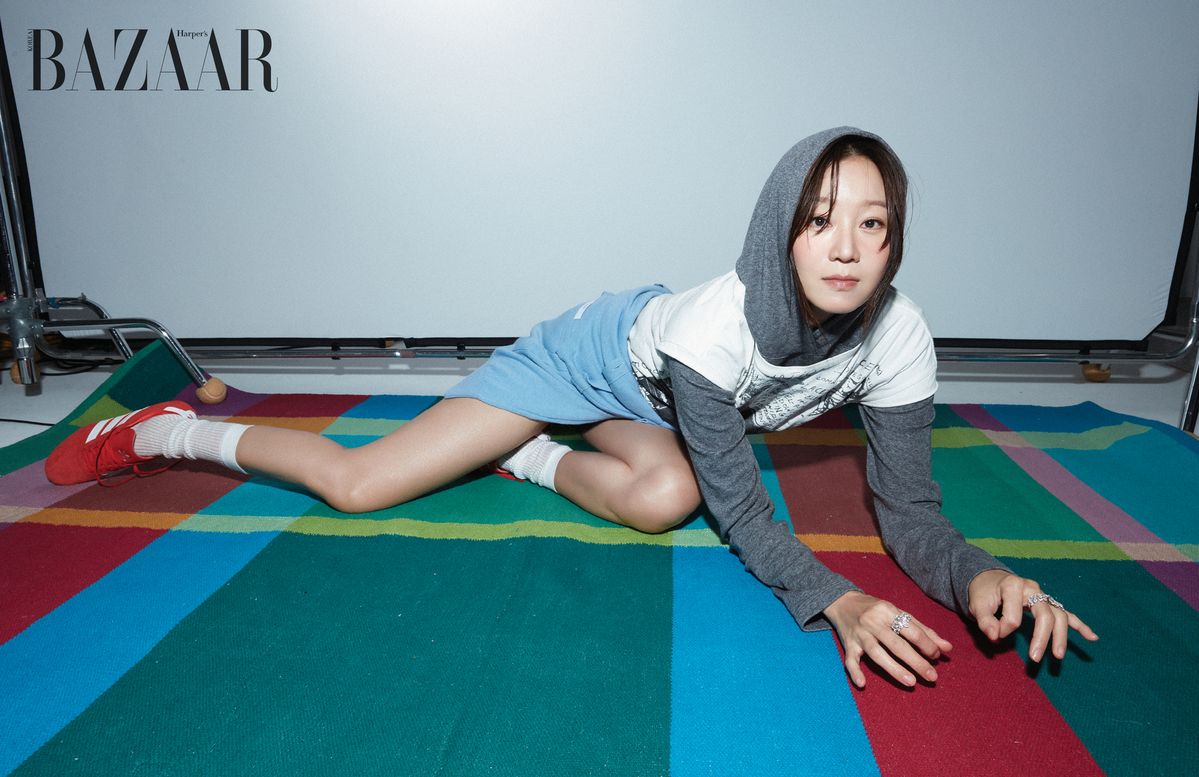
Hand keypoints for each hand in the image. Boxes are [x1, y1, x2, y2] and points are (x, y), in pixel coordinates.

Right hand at [823, 590, 952, 688]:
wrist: (842, 601)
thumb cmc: (876, 609)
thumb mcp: (898, 613)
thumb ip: (922, 630)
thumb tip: (947, 648)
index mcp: (887, 611)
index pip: (910, 629)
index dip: (926, 644)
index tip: (937, 656)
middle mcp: (872, 621)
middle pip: (896, 643)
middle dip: (915, 660)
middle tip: (932, 677)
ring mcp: (859, 634)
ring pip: (876, 653)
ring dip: (893, 668)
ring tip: (911, 682)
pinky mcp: (847, 644)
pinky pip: (850, 659)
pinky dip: (855, 671)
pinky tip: (862, 684)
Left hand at [967, 569, 1098, 661]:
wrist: (989, 579)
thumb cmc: (983, 592)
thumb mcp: (976, 605)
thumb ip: (985, 621)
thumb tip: (995, 637)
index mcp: (1012, 586)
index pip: (1013, 614)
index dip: (1002, 629)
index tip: (994, 634)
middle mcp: (1032, 588)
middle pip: (1045, 614)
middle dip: (1041, 638)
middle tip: (1034, 658)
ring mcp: (1043, 595)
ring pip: (1059, 616)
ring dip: (1061, 637)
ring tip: (1058, 656)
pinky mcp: (1048, 603)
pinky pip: (1067, 614)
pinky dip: (1080, 626)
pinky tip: (1092, 638)